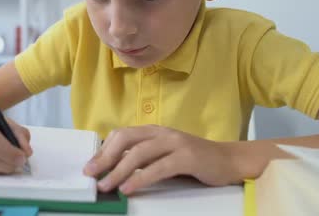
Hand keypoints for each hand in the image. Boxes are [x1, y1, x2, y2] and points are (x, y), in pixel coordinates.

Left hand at [83, 125, 239, 194]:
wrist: (228, 160)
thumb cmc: (192, 160)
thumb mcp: (163, 155)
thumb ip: (142, 158)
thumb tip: (113, 168)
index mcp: (153, 131)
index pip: (122, 135)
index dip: (103, 150)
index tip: (90, 166)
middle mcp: (162, 133)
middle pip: (126, 140)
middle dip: (105, 157)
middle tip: (91, 174)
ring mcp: (175, 143)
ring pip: (140, 154)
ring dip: (119, 171)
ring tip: (106, 186)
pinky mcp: (188, 157)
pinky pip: (159, 167)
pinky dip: (141, 178)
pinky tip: (129, 188)